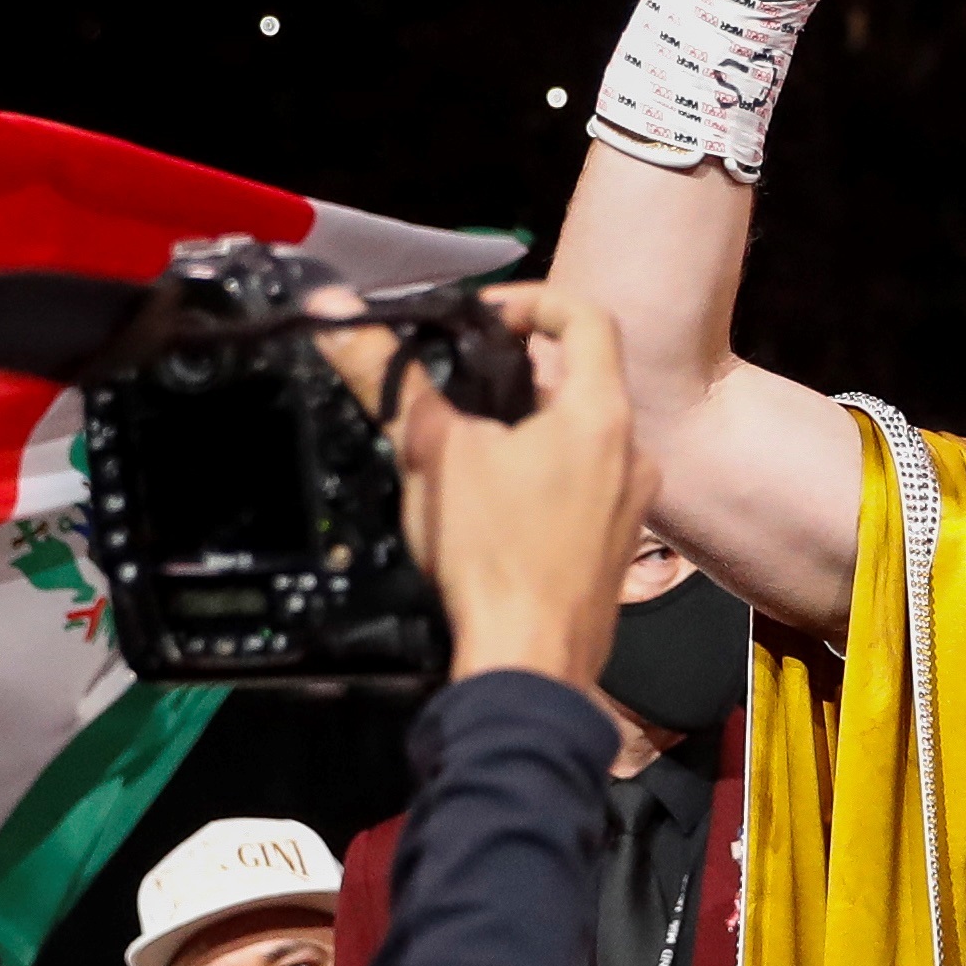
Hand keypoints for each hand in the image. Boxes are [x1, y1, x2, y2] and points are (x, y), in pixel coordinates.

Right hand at [313, 285, 651, 705]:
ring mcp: (633, 504)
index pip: (586, 318)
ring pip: (579, 440)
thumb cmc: (491, 553)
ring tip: (467, 456)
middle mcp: (633, 451)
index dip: (534, 301)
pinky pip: (584, 488)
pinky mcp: (617, 547)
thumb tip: (333, 310)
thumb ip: (387, 378)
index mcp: (600, 413)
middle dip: (515, 379)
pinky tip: (496, 511)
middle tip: (456, 394)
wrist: (530, 663)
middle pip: (578, 382)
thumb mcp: (431, 455)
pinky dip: (543, 478)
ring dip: (527, 433)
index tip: (485, 318)